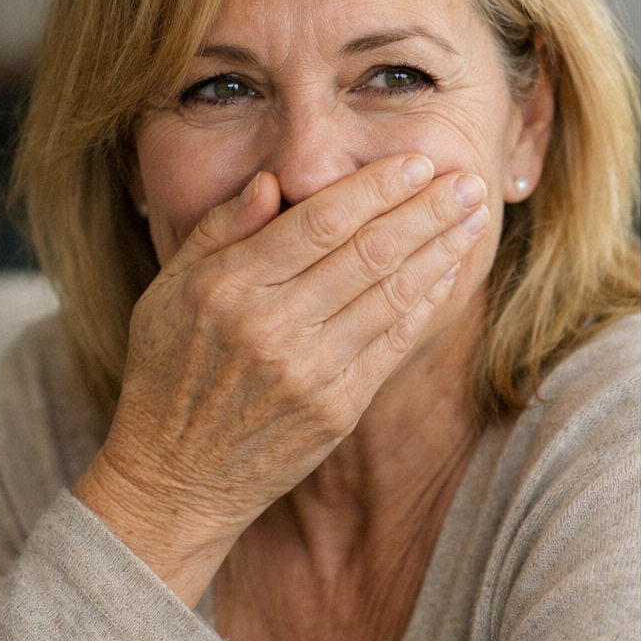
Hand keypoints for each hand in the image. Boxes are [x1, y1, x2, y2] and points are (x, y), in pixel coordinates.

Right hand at [73, 153, 487, 604]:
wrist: (174, 478)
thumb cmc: (168, 374)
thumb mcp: (166, 293)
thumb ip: (218, 231)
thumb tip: (271, 180)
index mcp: (227, 287)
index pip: (320, 221)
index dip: (377, 187)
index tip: (418, 162)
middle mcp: (270, 326)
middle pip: (368, 251)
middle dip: (426, 210)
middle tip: (468, 179)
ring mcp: (309, 371)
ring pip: (391, 293)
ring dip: (440, 250)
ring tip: (474, 217)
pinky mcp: (337, 408)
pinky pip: (394, 342)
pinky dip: (427, 302)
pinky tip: (450, 271)